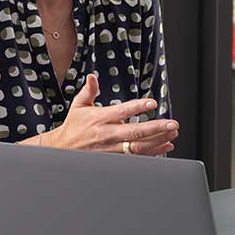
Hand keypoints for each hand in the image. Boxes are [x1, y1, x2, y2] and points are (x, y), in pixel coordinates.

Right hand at [35, 73, 177, 155]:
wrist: (62, 150)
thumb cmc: (74, 126)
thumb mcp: (78, 106)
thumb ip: (89, 91)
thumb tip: (92, 77)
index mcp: (100, 118)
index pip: (121, 111)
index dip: (137, 107)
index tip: (152, 103)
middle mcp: (107, 134)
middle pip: (134, 132)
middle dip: (155, 128)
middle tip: (172, 123)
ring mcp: (112, 148)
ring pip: (138, 147)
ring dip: (158, 141)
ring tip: (172, 133)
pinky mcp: (115, 158)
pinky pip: (136, 157)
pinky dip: (153, 152)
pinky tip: (166, 146)